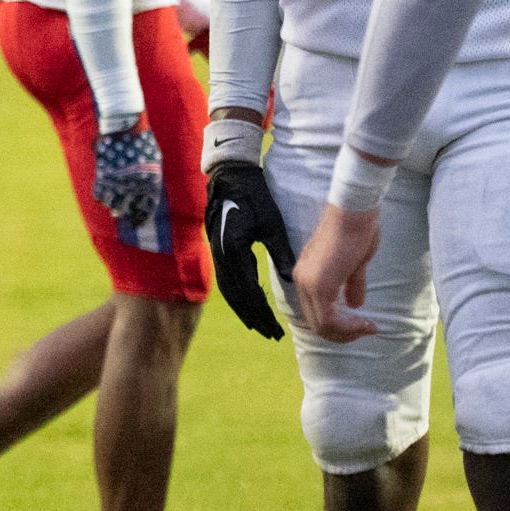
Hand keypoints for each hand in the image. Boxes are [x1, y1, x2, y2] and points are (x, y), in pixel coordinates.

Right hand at [90, 119, 162, 228]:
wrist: (126, 125)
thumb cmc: (142, 140)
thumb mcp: (153, 159)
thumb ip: (150, 175)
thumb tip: (147, 188)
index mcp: (150, 182)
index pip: (147, 207)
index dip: (141, 217)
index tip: (137, 223)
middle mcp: (135, 185)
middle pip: (128, 209)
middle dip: (125, 214)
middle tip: (122, 215)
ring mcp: (119, 181)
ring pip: (112, 205)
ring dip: (113, 208)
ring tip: (113, 209)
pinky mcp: (104, 175)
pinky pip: (99, 194)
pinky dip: (100, 197)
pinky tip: (103, 197)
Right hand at [205, 157, 296, 339]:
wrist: (229, 176)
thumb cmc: (254, 195)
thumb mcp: (271, 223)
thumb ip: (280, 252)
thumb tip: (293, 280)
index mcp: (234, 249)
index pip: (249, 291)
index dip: (263, 312)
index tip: (277, 329)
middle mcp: (221, 255)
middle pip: (236, 297)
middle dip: (254, 317)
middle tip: (271, 335)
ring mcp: (216, 252)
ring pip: (229, 291)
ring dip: (243, 310)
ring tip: (259, 326)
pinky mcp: (218, 249)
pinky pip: (226, 280)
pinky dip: (237, 296)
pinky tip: (247, 303)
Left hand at [292, 201, 382, 339]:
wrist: (354, 212)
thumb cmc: (356, 230)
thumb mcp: (355, 263)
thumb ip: (352, 283)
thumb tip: (355, 304)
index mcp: (308, 273)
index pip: (316, 311)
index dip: (339, 324)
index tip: (362, 323)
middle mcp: (302, 280)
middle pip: (316, 322)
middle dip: (343, 333)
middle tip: (366, 329)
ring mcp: (308, 283)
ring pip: (321, 325)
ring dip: (347, 333)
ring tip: (368, 327)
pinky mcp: (319, 285)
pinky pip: (328, 320)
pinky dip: (347, 328)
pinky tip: (364, 323)